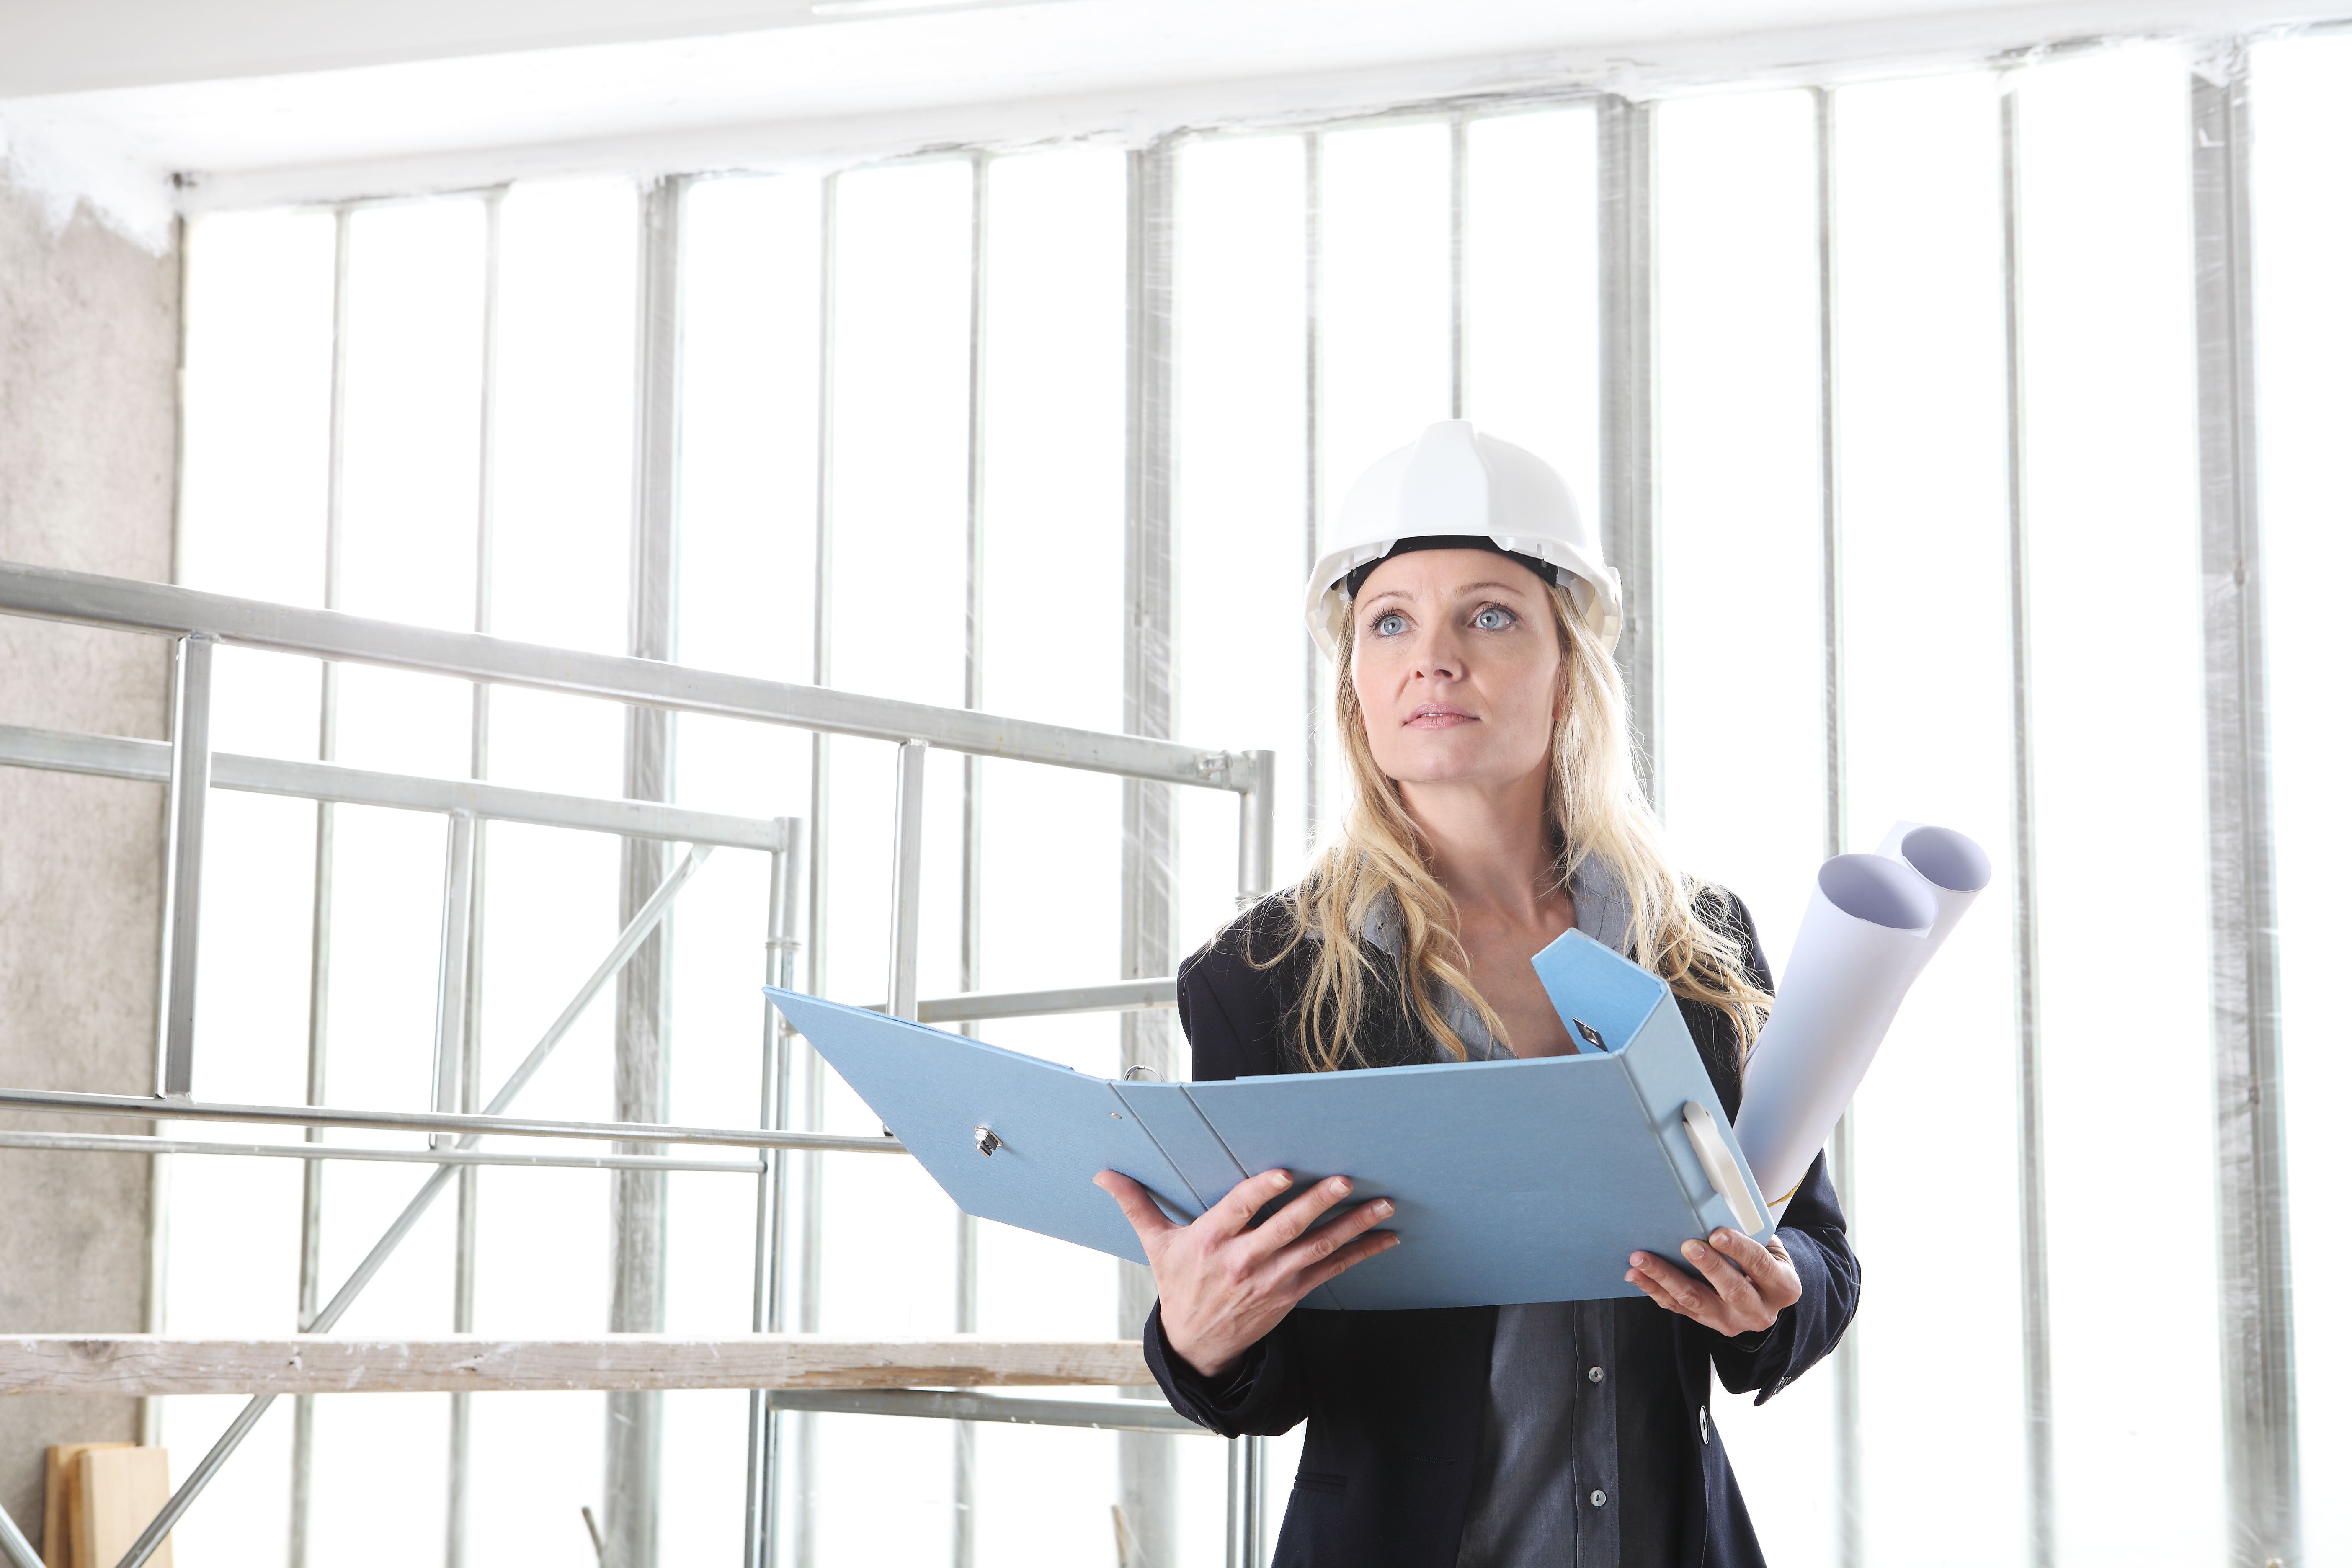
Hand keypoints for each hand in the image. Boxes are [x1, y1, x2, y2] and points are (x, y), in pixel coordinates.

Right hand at [1094, 1167, 1399, 1377]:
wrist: (1196, 1346)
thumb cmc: (1178, 1285)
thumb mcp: (1155, 1244)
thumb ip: (1136, 1204)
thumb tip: (1103, 1174)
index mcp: (1210, 1242)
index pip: (1237, 1211)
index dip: (1260, 1193)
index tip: (1283, 1174)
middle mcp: (1244, 1261)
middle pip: (1285, 1229)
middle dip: (1317, 1204)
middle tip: (1345, 1180)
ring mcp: (1271, 1280)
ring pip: (1316, 1249)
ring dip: (1352, 1226)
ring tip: (1382, 1205)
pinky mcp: (1291, 1293)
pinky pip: (1330, 1270)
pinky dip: (1360, 1253)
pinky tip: (1386, 1238)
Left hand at [1626, 1228, 1800, 1335]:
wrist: (1767, 1294)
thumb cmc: (1765, 1260)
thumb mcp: (1771, 1246)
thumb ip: (1750, 1234)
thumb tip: (1714, 1211)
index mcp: (1783, 1287)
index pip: (1760, 1265)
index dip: (1739, 1249)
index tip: (1717, 1233)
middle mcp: (1760, 1311)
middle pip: (1731, 1290)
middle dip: (1707, 1266)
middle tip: (1685, 1245)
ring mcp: (1732, 1322)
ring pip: (1696, 1302)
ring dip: (1666, 1278)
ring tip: (1641, 1259)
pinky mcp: (1708, 1324)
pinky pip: (1678, 1308)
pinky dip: (1655, 1290)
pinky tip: (1636, 1275)